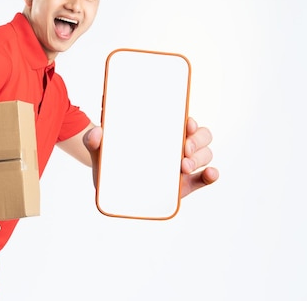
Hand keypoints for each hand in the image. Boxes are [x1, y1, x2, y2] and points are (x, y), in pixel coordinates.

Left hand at [82, 118, 218, 198]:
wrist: (113, 184)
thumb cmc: (112, 160)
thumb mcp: (102, 149)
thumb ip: (95, 140)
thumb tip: (96, 133)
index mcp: (163, 132)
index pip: (185, 123)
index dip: (190, 122)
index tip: (186, 123)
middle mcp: (178, 146)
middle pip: (201, 136)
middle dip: (197, 140)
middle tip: (183, 149)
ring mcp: (184, 165)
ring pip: (205, 154)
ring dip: (200, 158)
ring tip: (184, 166)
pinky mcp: (186, 184)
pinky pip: (205, 178)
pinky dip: (211, 175)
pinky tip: (210, 174)